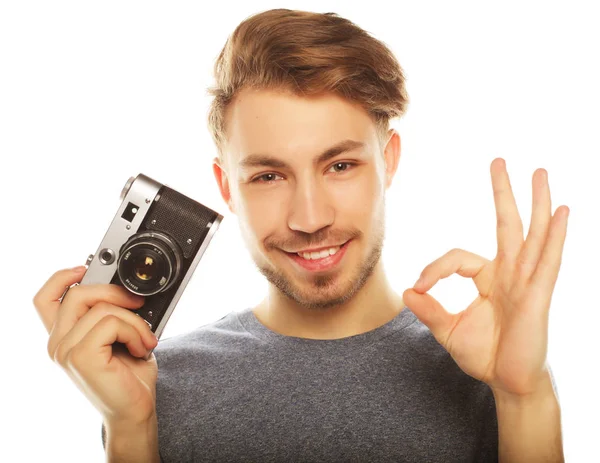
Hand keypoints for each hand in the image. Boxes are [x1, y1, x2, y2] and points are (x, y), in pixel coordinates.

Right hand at [33, 267, 158, 424]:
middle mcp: (58, 343)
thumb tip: (125, 287)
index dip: (62, 277)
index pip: (45, 299)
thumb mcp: (119, 336)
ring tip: (144, 339)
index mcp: (64, 336)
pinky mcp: (80, 356)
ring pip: (101, 307)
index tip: (86, 268)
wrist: (135, 410)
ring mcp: (65, 350)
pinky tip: (141, 348)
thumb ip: (109, 313)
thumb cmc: (130, 375)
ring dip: (134, 320)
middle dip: (115, 292)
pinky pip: (110, 322)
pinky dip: (134, 330)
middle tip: (139, 305)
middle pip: (77, 293)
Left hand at [402, 158, 569, 397]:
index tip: (420, 287)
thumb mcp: (448, 331)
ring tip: (539, 172)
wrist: (507, 382)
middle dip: (502, 193)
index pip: (458, 257)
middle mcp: (510, 274)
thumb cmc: (484, 355)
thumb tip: (408, 292)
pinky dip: (556, 236)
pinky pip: (549, 260)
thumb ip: (429, 310)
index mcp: (489, 278)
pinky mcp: (538, 295)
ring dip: (536, 202)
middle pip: (507, 225)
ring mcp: (527, 281)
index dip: (435, 268)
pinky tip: (563, 212)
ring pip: (532, 234)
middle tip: (498, 161)